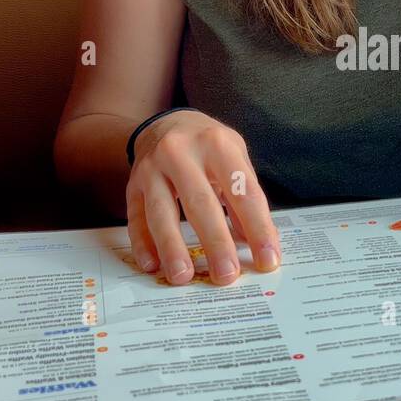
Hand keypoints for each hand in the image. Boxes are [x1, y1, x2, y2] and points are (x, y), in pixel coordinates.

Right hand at [126, 110, 279, 284]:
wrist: (166, 124)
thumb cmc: (208, 146)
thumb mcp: (235, 159)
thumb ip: (246, 198)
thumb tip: (260, 243)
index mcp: (217, 145)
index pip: (243, 192)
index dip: (258, 228)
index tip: (267, 259)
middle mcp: (181, 153)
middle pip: (200, 203)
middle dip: (215, 243)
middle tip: (227, 276)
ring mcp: (152, 169)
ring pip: (161, 213)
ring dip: (172, 248)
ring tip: (184, 276)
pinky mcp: (133, 186)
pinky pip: (135, 218)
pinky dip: (142, 244)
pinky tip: (152, 265)